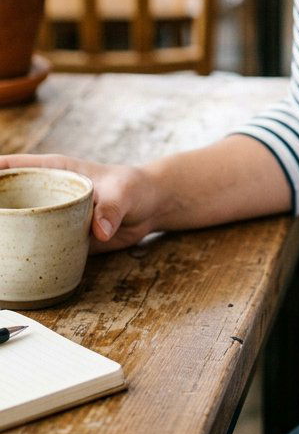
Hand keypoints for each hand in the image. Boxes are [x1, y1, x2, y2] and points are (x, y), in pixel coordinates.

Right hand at [0, 153, 159, 253]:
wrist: (150, 208)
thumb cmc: (135, 188)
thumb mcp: (125, 193)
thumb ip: (112, 208)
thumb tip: (99, 232)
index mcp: (55, 171)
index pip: (14, 166)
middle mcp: (46, 193)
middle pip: (6, 197)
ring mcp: (50, 216)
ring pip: (16, 224)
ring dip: (4, 234)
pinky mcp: (58, 239)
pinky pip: (34, 246)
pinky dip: (20, 255)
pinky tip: (8, 267)